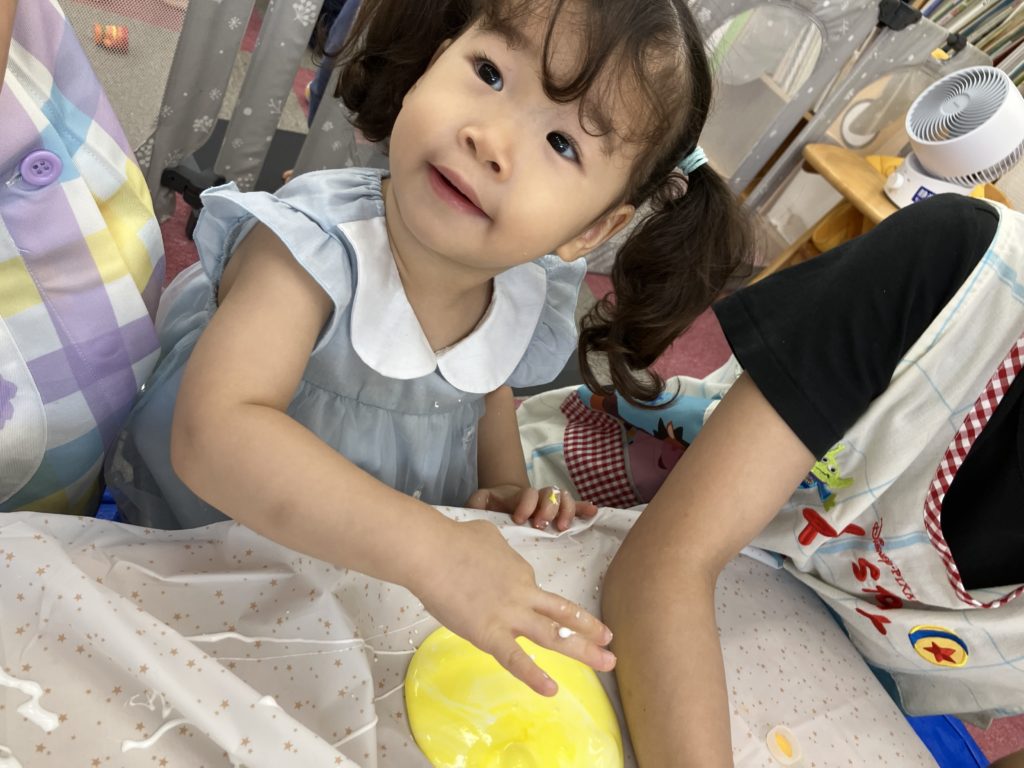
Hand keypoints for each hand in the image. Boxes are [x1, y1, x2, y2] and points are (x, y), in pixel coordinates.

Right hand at [411, 518, 614, 695]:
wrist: (434, 552)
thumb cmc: (454, 540)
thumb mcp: (487, 536)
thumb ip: (496, 551)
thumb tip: (491, 555)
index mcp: (522, 572)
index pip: (533, 591)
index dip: (528, 599)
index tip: (512, 602)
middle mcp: (524, 594)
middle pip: (563, 614)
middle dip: (590, 628)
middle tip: (611, 641)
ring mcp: (510, 615)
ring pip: (553, 635)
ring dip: (583, 649)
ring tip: (607, 662)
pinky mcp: (490, 634)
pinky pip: (515, 659)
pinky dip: (534, 676)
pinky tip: (552, 690)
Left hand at [466, 484, 597, 531]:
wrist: (502, 506)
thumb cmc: (491, 508)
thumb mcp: (480, 503)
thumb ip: (477, 502)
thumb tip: (477, 505)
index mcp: (520, 496)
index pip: (528, 493)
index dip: (527, 505)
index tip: (520, 519)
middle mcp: (538, 497)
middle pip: (550, 494)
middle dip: (548, 509)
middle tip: (541, 525)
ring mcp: (550, 504)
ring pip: (564, 498)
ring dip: (566, 511)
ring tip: (562, 527)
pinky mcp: (558, 514)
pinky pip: (575, 508)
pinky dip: (584, 508)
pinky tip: (594, 513)